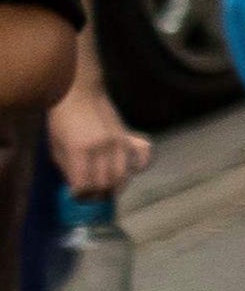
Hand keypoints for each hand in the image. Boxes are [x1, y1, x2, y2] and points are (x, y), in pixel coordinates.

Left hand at [43, 80, 142, 200]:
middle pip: (104, 183)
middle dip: (97, 194)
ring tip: (106, 189)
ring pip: (122, 176)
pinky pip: (142, 157)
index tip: (77, 197)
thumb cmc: (61, 120)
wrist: (79, 94)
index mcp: (80, 151)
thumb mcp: (56, 147)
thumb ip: (68, 169)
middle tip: (91, 196)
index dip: (80, 196)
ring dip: (114, 186)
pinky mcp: (128, 137)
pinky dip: (139, 167)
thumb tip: (78, 187)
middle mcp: (102, 148)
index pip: (84, 185)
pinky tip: (130, 171)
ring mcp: (119, 142)